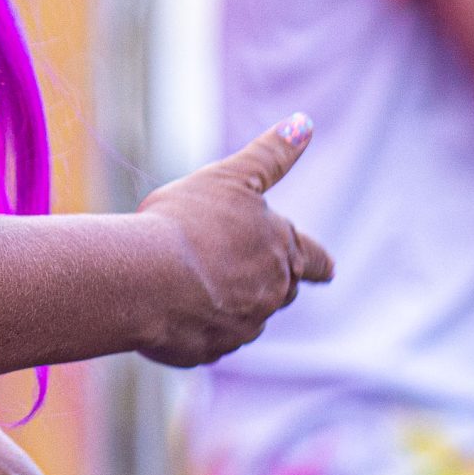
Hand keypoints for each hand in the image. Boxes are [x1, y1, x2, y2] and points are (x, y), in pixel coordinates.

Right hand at [133, 115, 333, 368]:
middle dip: (267, 281)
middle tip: (240, 269)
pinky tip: (168, 307)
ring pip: (245, 318)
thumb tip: (304, 122)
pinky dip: (194, 326)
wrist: (146, 280)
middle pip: (281, 291)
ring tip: (192, 285)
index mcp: (283, 252)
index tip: (327, 268)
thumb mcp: (230, 178)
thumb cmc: (187, 224)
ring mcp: (241, 329)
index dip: (318, 262)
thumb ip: (270, 155)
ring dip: (228, 304)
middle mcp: (271, 295)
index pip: (315, 260)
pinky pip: (206, 340)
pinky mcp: (207, 352)